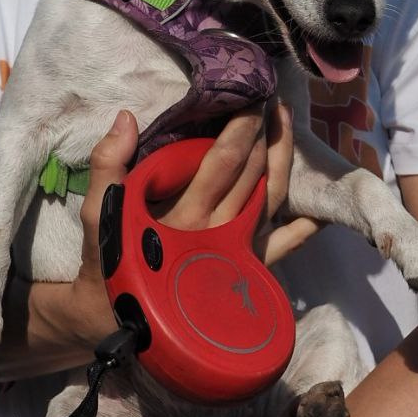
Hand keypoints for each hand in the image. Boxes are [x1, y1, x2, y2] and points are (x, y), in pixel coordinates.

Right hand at [70, 103, 317, 346]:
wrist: (115, 319)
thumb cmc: (108, 262)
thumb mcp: (97, 211)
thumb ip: (108, 164)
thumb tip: (126, 117)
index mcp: (186, 214)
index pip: (224, 161)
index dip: (243, 127)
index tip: (252, 97)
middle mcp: (220, 231)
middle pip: (255, 175)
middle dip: (265, 135)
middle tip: (270, 100)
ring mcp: (239, 251)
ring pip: (274, 200)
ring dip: (284, 161)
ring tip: (287, 125)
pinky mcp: (247, 270)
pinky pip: (284, 248)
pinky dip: (305, 227)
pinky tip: (320, 206)